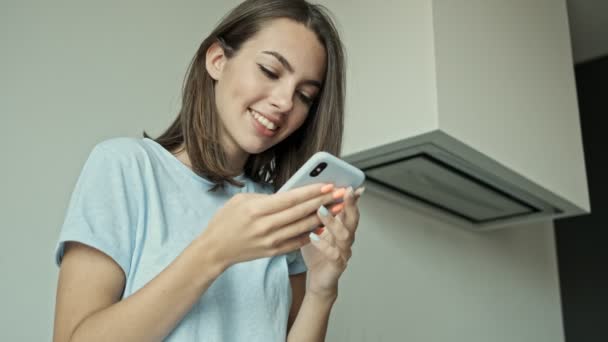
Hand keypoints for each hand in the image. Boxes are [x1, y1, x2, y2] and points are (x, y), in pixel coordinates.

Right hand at [198, 183, 343, 268]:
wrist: (215, 250)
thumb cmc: (226, 220)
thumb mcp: (241, 200)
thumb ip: (266, 198)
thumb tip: (290, 194)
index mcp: (257, 210)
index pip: (291, 199)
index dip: (312, 192)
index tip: (329, 185)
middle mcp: (266, 226)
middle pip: (302, 212)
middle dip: (324, 202)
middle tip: (341, 193)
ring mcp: (271, 241)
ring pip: (304, 227)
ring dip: (324, 216)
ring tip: (338, 207)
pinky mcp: (273, 252)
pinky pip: (298, 241)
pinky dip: (312, 233)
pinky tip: (325, 225)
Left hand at [301, 186, 363, 297]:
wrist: (319, 280)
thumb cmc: (317, 253)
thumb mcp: (315, 229)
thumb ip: (316, 214)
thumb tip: (309, 194)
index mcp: (342, 228)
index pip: (350, 209)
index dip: (352, 197)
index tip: (350, 184)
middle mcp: (346, 238)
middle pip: (353, 219)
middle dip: (350, 204)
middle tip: (345, 191)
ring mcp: (344, 252)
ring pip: (344, 235)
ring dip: (333, 221)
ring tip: (321, 210)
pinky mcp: (337, 265)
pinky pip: (333, 254)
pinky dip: (323, 245)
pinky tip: (313, 236)